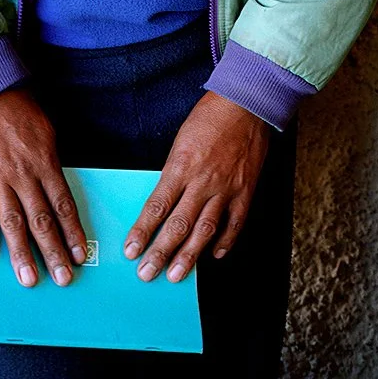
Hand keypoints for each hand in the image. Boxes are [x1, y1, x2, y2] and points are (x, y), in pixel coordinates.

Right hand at [0, 87, 87, 288]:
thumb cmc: (20, 111)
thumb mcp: (47, 134)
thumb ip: (51, 165)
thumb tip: (58, 195)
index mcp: (45, 163)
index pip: (63, 206)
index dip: (72, 233)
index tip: (79, 255)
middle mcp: (24, 175)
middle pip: (42, 221)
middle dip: (53, 252)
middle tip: (63, 278)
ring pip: (13, 223)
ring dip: (22, 254)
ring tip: (29, 278)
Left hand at [123, 93, 269, 282]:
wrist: (245, 104)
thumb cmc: (209, 118)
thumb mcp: (180, 142)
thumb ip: (173, 173)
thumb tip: (163, 203)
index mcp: (181, 166)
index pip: (157, 206)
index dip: (142, 231)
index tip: (131, 249)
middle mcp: (203, 181)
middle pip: (178, 224)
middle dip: (161, 252)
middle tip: (147, 273)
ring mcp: (226, 189)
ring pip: (205, 230)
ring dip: (189, 255)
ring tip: (177, 275)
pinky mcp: (246, 191)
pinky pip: (234, 223)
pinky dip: (225, 242)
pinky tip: (214, 255)